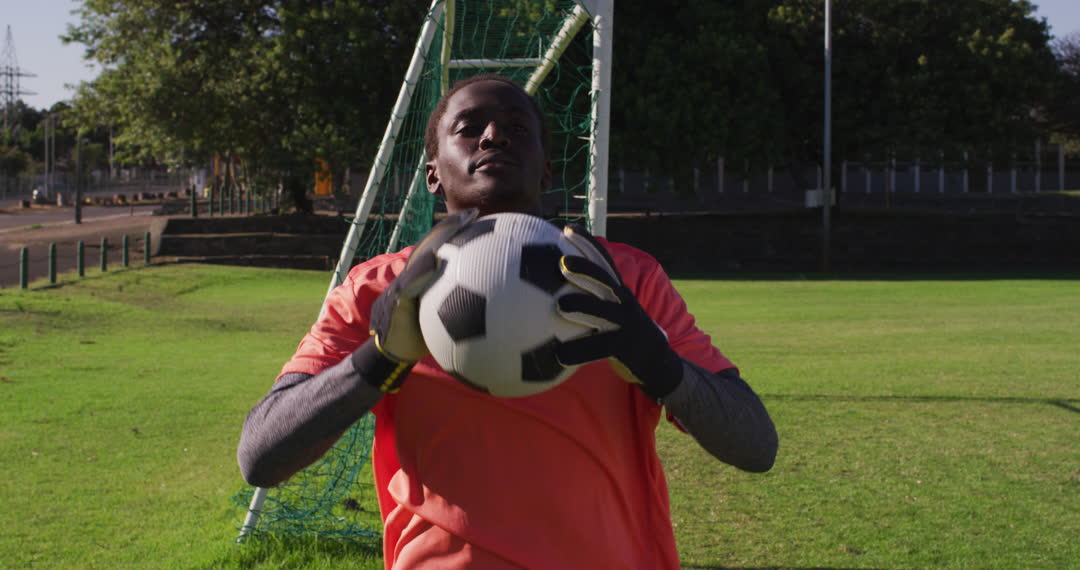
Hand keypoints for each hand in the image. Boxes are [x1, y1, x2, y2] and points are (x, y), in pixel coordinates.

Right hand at [370, 208, 477, 362]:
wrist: (393, 356)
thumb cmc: (422, 339)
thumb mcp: (445, 324)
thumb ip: (463, 311)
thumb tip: (500, 312)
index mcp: (426, 280)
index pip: (442, 250)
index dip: (457, 233)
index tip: (479, 217)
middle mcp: (413, 277)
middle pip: (429, 246)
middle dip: (447, 228)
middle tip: (470, 214)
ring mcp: (402, 287)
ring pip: (418, 259)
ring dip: (435, 242)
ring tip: (453, 229)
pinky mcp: (394, 302)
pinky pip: (406, 285)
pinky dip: (419, 273)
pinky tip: (433, 263)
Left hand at [556, 225, 683, 400]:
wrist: (658, 363)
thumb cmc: (624, 334)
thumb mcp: (612, 311)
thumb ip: (590, 299)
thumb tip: (552, 290)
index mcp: (618, 291)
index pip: (603, 261)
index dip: (587, 243)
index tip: (567, 228)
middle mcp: (624, 303)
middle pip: (605, 281)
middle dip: (586, 269)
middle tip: (563, 262)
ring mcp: (627, 324)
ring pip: (605, 313)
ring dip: (583, 306)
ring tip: (560, 305)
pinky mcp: (626, 347)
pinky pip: (600, 348)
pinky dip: (579, 351)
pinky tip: (559, 355)